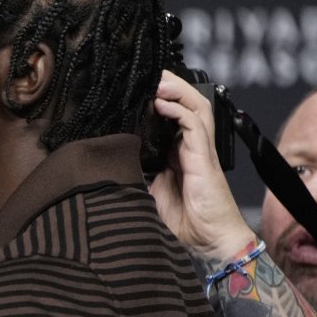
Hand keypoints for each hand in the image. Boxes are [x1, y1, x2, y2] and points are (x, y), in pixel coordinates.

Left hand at [148, 70, 255, 264]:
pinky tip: (161, 103)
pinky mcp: (204, 160)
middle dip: (168, 85)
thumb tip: (107, 162)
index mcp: (178, 152)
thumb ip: (134, 173)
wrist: (209, 244)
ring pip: (195, 107)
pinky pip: (195, 126)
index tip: (133, 87)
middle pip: (186, 103)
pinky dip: (179, 111)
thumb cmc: (182, 222)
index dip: (156, 98)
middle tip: (146, 73)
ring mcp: (200, 151)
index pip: (170, 114)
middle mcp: (191, 146)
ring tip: (156, 78)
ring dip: (176, 90)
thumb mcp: (147, 192)